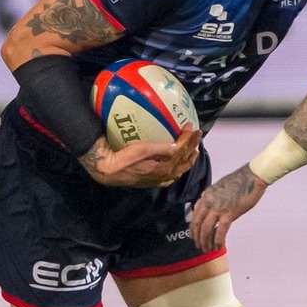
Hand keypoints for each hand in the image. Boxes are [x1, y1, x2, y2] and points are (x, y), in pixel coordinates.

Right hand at [80, 128, 199, 187]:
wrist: (109, 171)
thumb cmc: (124, 158)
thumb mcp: (142, 149)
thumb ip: (161, 149)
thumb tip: (179, 145)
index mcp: (164, 167)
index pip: (181, 151)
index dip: (188, 138)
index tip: (191, 126)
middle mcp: (164, 175)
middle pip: (184, 161)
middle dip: (193, 148)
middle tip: (198, 135)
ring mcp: (158, 179)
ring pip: (179, 170)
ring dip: (188, 160)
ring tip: (193, 151)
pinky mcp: (152, 181)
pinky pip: (170, 176)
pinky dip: (177, 170)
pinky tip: (176, 166)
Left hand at [190, 165, 267, 250]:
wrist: (252, 177)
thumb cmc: (240, 181)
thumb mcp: (220, 188)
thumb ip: (214, 199)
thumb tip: (213, 210)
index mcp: (206, 195)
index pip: (195, 214)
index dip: (193, 228)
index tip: (194, 236)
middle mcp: (209, 201)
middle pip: (197, 223)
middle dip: (197, 237)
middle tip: (199, 246)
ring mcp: (218, 208)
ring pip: (206, 229)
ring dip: (205, 241)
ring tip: (207, 249)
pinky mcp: (229, 213)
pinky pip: (220, 231)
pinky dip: (218, 241)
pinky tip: (218, 247)